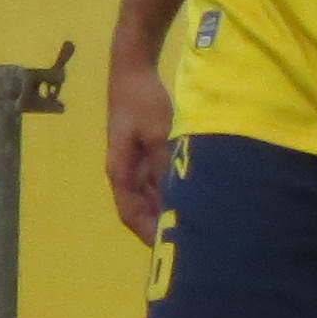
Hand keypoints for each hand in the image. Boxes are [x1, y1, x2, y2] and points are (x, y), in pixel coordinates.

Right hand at [105, 48, 174, 249]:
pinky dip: (170, 191)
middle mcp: (125, 173)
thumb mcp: (158, 132)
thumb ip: (165, 163)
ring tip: (195, 223)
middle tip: (192, 239)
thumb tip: (176, 194)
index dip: (148, 233)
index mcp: (120, 171)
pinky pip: (157, 181)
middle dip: (161, 225)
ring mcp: (135, 165)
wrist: (133, 72)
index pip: (131, 214)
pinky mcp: (145, 154)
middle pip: (141, 210)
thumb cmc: (142, 101)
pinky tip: (193, 197)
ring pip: (150, 197)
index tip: (170, 246)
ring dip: (167, 209)